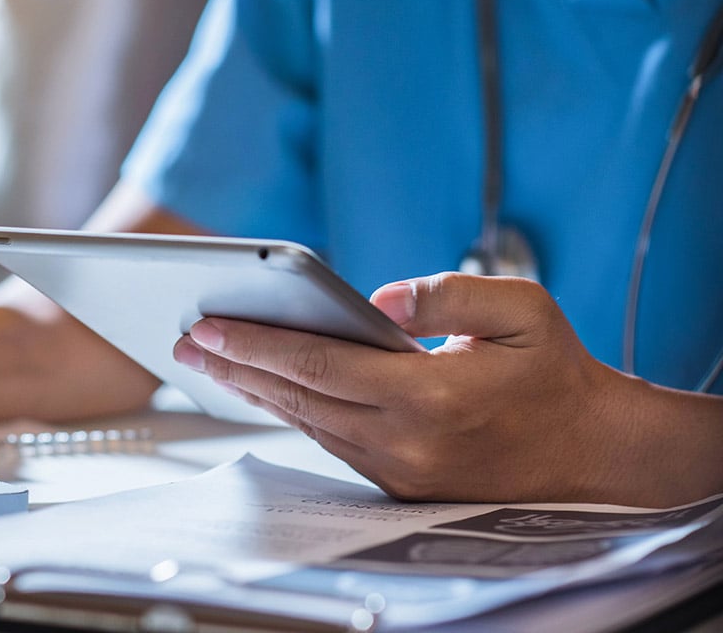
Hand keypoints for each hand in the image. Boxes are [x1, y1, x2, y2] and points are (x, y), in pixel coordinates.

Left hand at [172, 272, 644, 503]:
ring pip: (306, 423)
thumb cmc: (555, 374)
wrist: (591, 453)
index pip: (318, 367)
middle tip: (184, 340)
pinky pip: (330, 440)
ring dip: (253, 391)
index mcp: (428, 397)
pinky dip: (290, 411)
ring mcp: (398, 469)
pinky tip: (265, 388)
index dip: (254, 344)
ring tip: (209, 361)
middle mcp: (404, 441)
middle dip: (233, 367)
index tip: (206, 326)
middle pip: (296, 398)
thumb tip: (378, 299)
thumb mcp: (523, 309)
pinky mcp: (398, 482)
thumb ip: (448, 293)